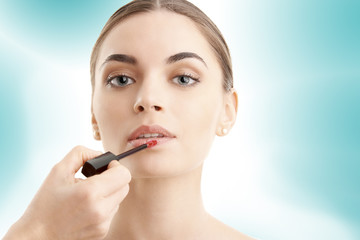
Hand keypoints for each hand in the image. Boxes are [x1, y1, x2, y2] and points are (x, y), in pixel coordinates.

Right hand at [4, 146, 130, 239]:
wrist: (37, 236)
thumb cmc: (45, 204)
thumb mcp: (58, 171)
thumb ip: (81, 154)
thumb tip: (100, 154)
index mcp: (90, 192)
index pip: (124, 174)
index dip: (116, 166)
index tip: (105, 167)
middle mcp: (100, 210)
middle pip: (125, 186)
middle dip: (114, 178)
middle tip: (97, 179)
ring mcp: (103, 224)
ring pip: (119, 199)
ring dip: (109, 193)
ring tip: (88, 195)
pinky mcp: (102, 233)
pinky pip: (112, 212)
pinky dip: (104, 206)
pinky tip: (87, 207)